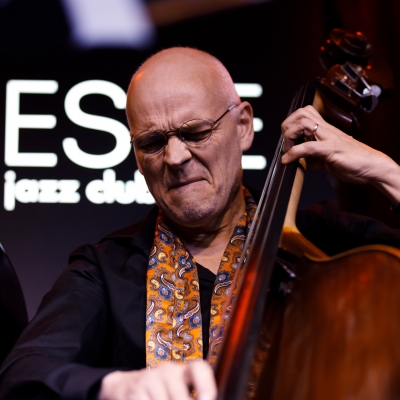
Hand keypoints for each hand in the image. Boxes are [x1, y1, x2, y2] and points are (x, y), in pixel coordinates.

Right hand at [98, 360, 216, 399]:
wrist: (126, 385)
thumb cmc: (161, 391)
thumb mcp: (176, 389)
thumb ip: (190, 395)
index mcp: (182, 371)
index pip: (198, 368)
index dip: (205, 384)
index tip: (208, 399)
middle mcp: (168, 371)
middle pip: (180, 395)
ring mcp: (150, 379)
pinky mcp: (135, 391)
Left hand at [281, 105, 399, 203]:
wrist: (372, 167)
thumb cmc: (353, 161)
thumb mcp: (326, 159)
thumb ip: (312, 159)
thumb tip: (298, 162)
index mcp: (325, 130)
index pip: (305, 114)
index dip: (291, 124)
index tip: (287, 141)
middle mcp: (326, 130)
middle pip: (301, 113)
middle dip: (287, 126)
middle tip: (286, 143)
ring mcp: (328, 137)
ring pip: (303, 123)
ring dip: (290, 136)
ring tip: (288, 150)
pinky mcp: (330, 149)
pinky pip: (308, 146)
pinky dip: (293, 153)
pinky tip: (288, 161)